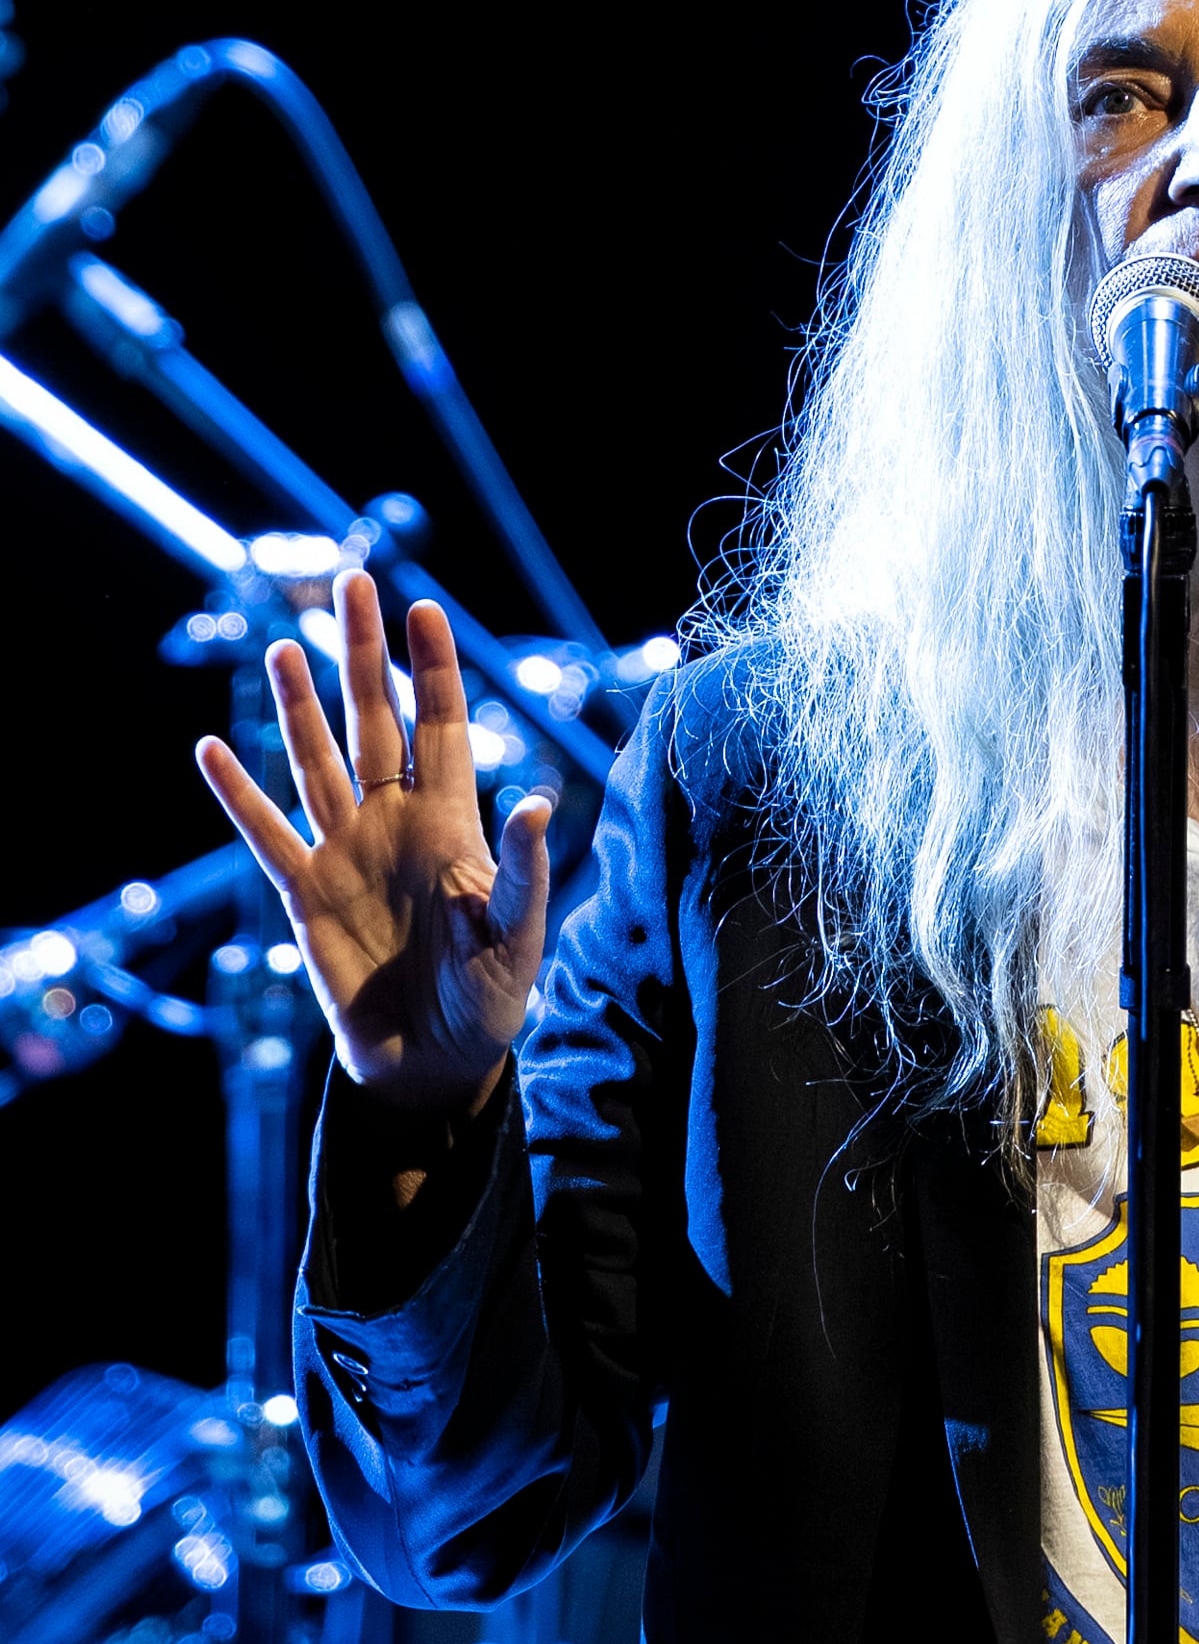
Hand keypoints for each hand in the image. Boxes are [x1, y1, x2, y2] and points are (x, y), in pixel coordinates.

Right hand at [196, 570, 548, 1114]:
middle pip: (374, 721)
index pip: (441, 726)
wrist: (436, 1061)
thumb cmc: (491, 999)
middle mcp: (394, 824)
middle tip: (351, 582)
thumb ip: (527, 870)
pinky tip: (211, 749)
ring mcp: (345, 854)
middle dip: (362, 655)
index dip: (434, 669)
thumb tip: (542, 802)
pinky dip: (237, 795)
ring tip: (280, 645)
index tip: (425, 606)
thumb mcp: (518, 935)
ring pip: (316, 762)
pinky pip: (265, 834)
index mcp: (451, 825)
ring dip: (298, 706)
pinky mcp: (304, 894)